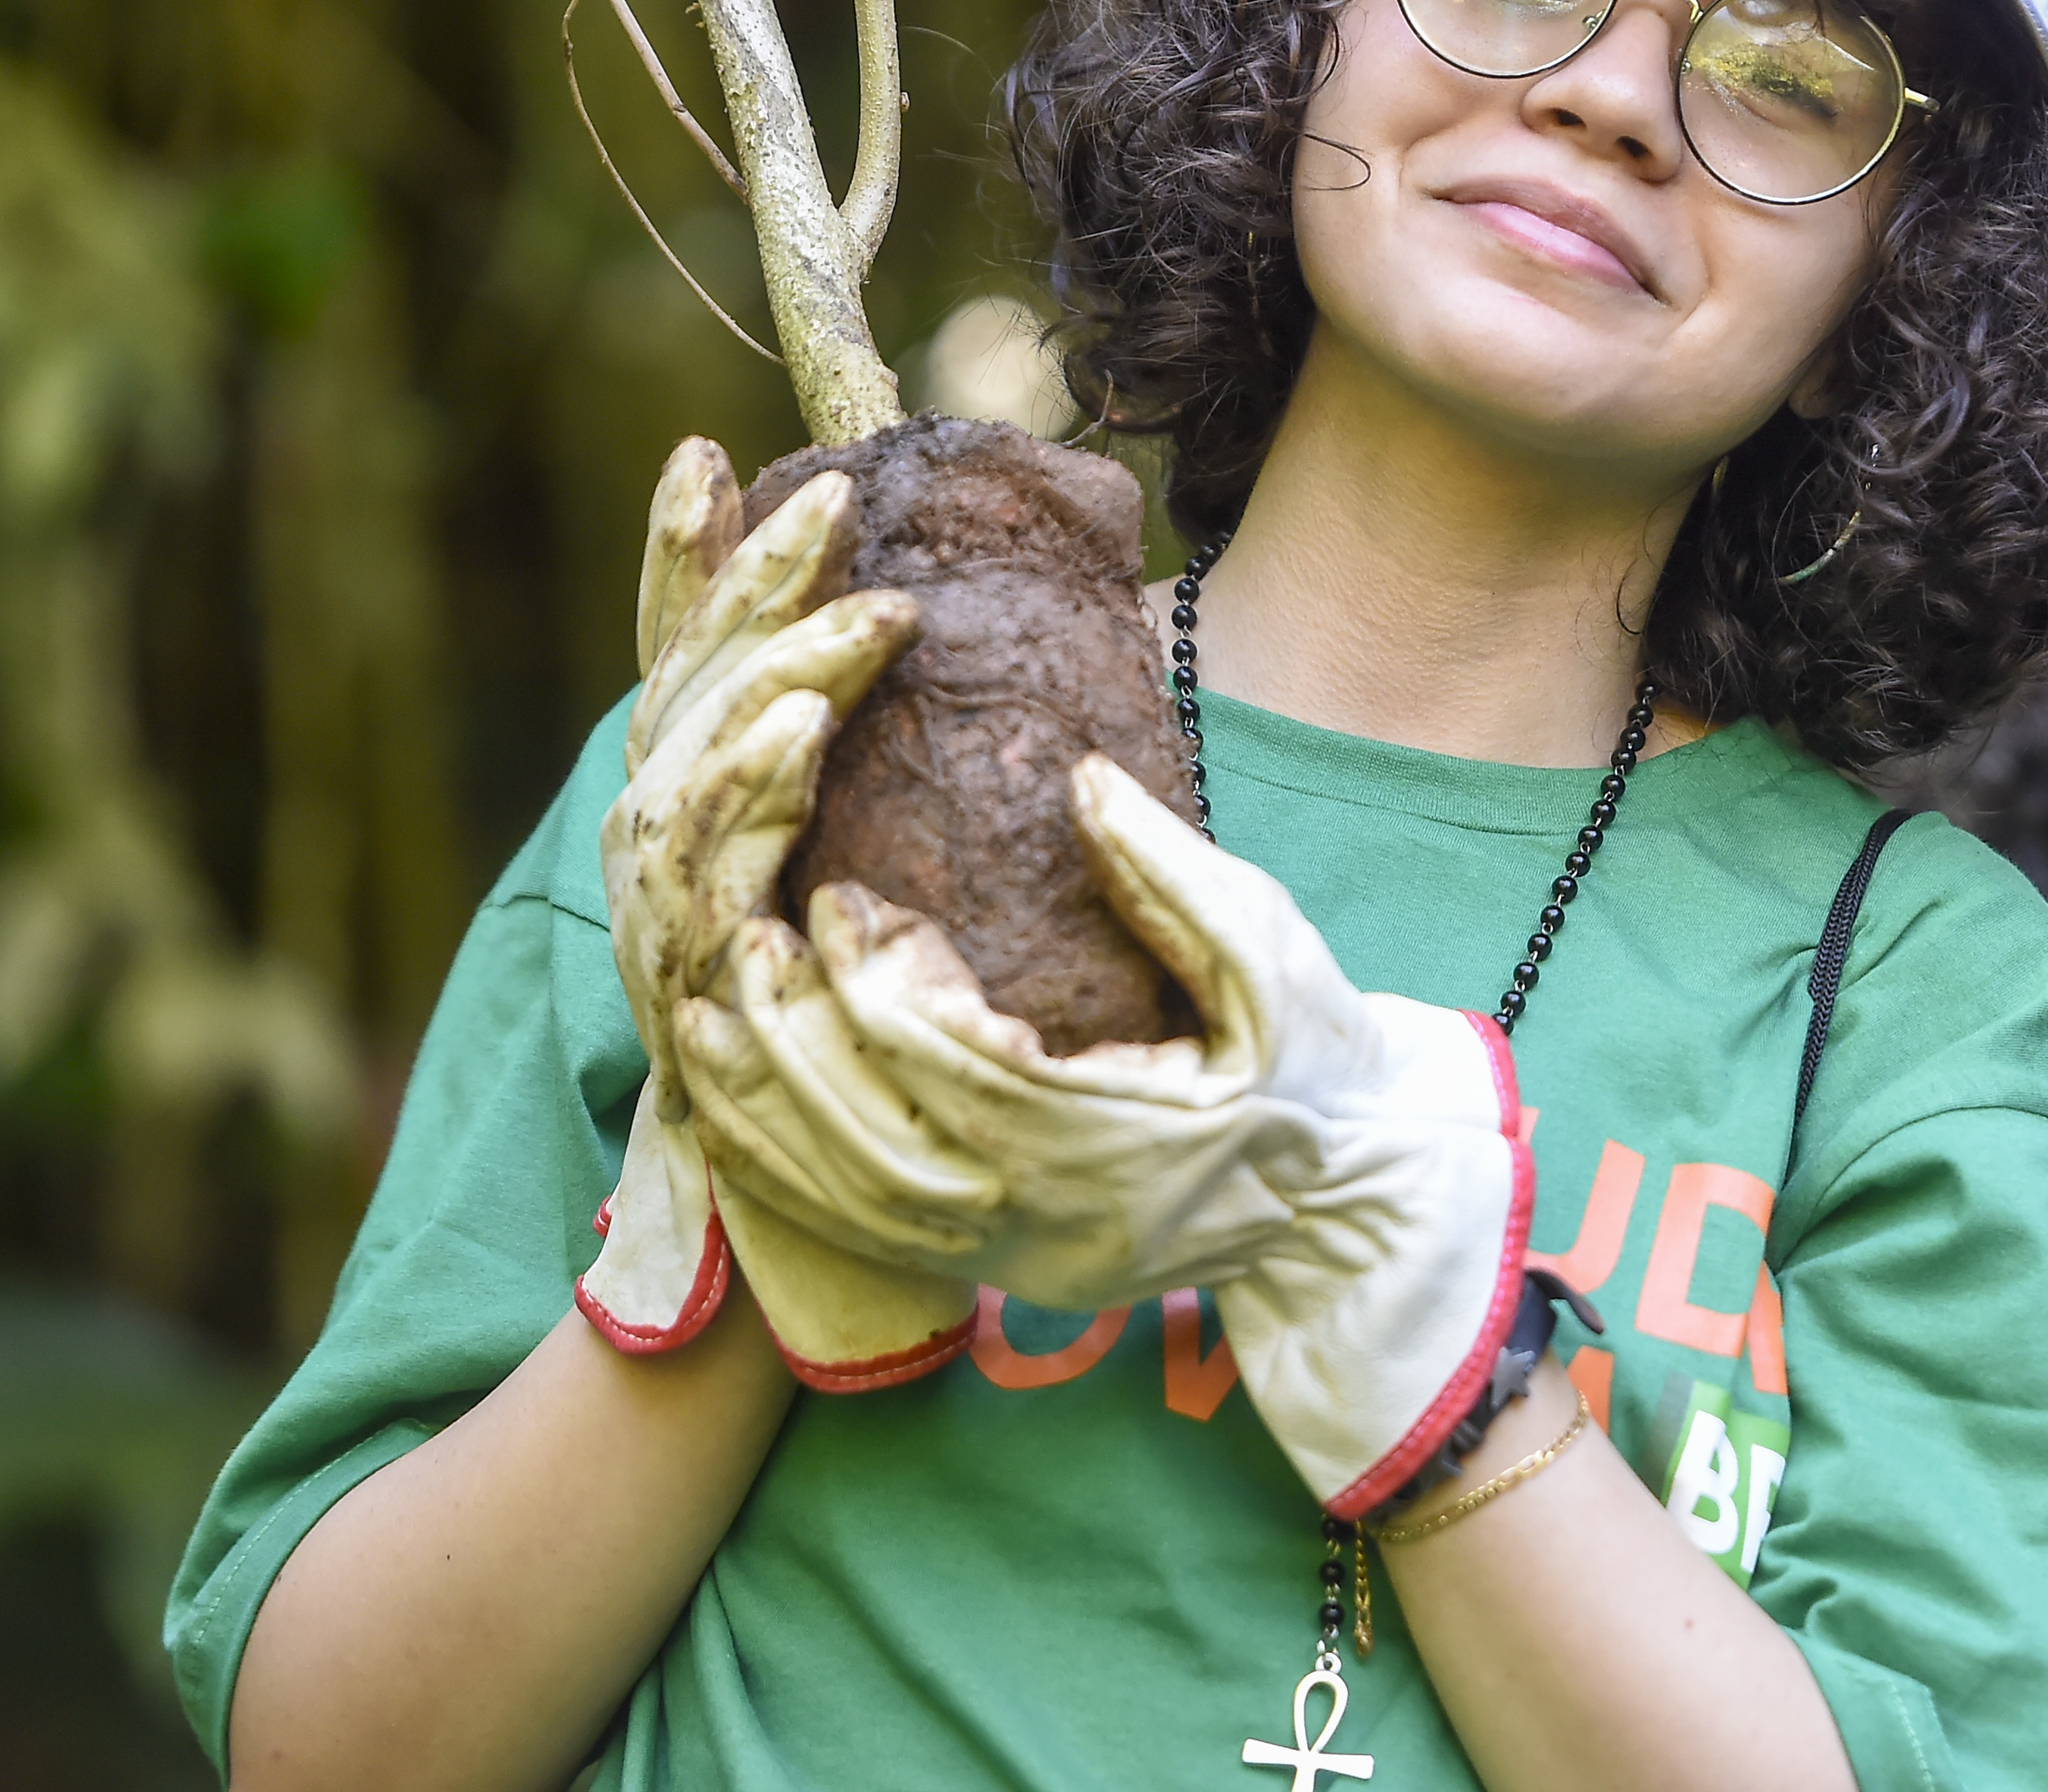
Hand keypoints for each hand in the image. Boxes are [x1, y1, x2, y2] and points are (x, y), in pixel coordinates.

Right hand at [577, 436, 974, 1388]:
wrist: (844, 1255)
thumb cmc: (903, 1068)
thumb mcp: (898, 901)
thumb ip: (892, 799)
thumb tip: (974, 678)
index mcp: (708, 824)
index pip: (681, 667)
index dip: (680, 563)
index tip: (706, 453)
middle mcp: (659, 863)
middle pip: (678, 688)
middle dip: (743, 580)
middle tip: (827, 497)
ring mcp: (661, 926)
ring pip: (687, 759)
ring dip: (771, 673)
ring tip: (859, 610)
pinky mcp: (691, 992)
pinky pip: (710, 867)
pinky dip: (752, 786)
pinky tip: (807, 729)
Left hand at [673, 755, 1530, 1514]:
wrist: (1341, 1197)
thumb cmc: (1309, 1059)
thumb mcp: (1272, 952)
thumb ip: (1171, 871)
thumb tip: (1077, 779)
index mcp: (1121, 1139)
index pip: (963, 1070)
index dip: (883, 984)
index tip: (845, 898)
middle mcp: (1051, 1218)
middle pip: (878, 1147)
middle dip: (797, 1042)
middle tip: (749, 941)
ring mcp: (1013, 1257)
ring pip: (847, 1205)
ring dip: (764, 1111)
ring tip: (706, 1014)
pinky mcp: (991, 1268)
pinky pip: (856, 1236)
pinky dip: (778, 1173)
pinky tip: (733, 1101)